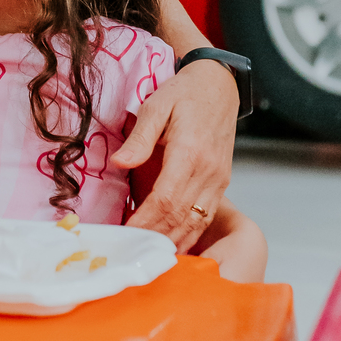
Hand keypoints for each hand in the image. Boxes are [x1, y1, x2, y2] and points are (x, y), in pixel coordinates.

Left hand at [112, 58, 238, 249]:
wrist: (219, 85)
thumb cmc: (185, 93)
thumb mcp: (157, 105)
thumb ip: (140, 137)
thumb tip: (120, 162)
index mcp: (190, 153)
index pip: (166, 199)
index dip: (145, 221)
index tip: (125, 235)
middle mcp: (209, 172)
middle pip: (180, 218)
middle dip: (154, 238)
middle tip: (128, 252)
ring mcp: (218, 181)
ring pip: (195, 223)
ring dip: (171, 243)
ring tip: (146, 255)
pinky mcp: (221, 184)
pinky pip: (204, 218)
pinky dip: (187, 236)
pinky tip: (170, 246)